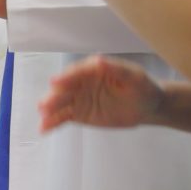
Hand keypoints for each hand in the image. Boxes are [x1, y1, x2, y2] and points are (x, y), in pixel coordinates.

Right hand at [38, 55, 163, 132]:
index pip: (76, 72)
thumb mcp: (134, 77)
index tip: (54, 82)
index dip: (66, 77)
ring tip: (43, 118)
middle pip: (64, 89)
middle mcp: (81, 82)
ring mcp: (78, 98)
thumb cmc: (143, 88)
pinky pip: (62, 118)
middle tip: (44, 105)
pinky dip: (52, 123)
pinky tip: (43, 129)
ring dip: (50, 110)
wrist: (147, 108)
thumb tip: (98, 60)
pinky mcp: (78, 113)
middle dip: (54, 97)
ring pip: (60, 103)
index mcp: (93, 69)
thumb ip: (117, 69)